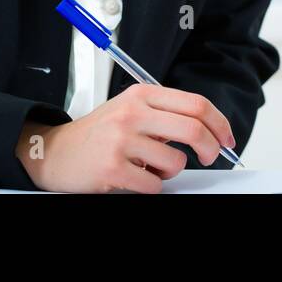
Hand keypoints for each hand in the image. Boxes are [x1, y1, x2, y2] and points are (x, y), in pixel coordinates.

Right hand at [14, 83, 236, 192]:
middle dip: (210, 148)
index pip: (196, 103)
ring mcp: (122, 140)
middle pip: (193, 129)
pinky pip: (154, 185)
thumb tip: (208, 129)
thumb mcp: (130, 109)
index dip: (219, 123)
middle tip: (209, 156)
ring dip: (170, 171)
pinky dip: (151, 186)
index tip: (226, 138)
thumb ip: (165, 114)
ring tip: (150, 166)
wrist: (55, 151)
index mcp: (141, 95)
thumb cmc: (98, 133)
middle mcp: (132, 113)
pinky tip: (134, 177)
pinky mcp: (113, 168)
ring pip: (175, 162)